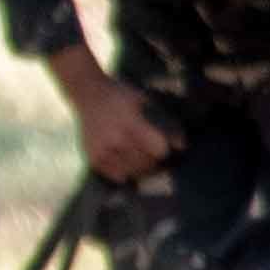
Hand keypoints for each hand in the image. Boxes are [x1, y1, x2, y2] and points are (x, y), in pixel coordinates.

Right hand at [51, 46, 175, 191]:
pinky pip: (118, 176)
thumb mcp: (145, 101)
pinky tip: (125, 159)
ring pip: (134, 172)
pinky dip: (126, 171)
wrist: (88, 94)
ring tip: (139, 155)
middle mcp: (116, 139)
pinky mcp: (94, 159)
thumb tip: (181, 146)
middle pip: (148, 163)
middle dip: (155, 159)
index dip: (164, 148)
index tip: (165, 145)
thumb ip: (164, 122)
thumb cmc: (122, 97)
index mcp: (131, 123)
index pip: (159, 150)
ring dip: (141, 167)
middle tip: (152, 151)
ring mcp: (103, 151)